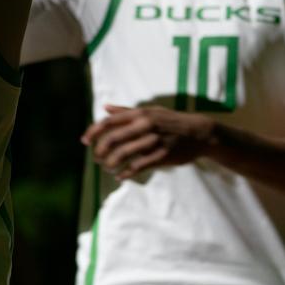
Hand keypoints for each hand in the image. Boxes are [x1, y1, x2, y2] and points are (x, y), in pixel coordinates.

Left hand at [82, 105, 213, 178]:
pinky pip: (138, 166)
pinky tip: (120, 176)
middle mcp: (145, 126)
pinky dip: (126, 173)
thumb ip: (126, 111)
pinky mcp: (161, 155)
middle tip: (96, 158)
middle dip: (100, 151)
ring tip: (107, 168)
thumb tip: (105, 108)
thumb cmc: (171, 121)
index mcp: (139, 114)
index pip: (109, 122)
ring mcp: (154, 141)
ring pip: (123, 155)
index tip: (84, 141)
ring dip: (111, 164)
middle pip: (113, 139)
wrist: (199, 132)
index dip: (93, 132)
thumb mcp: (151, 111)